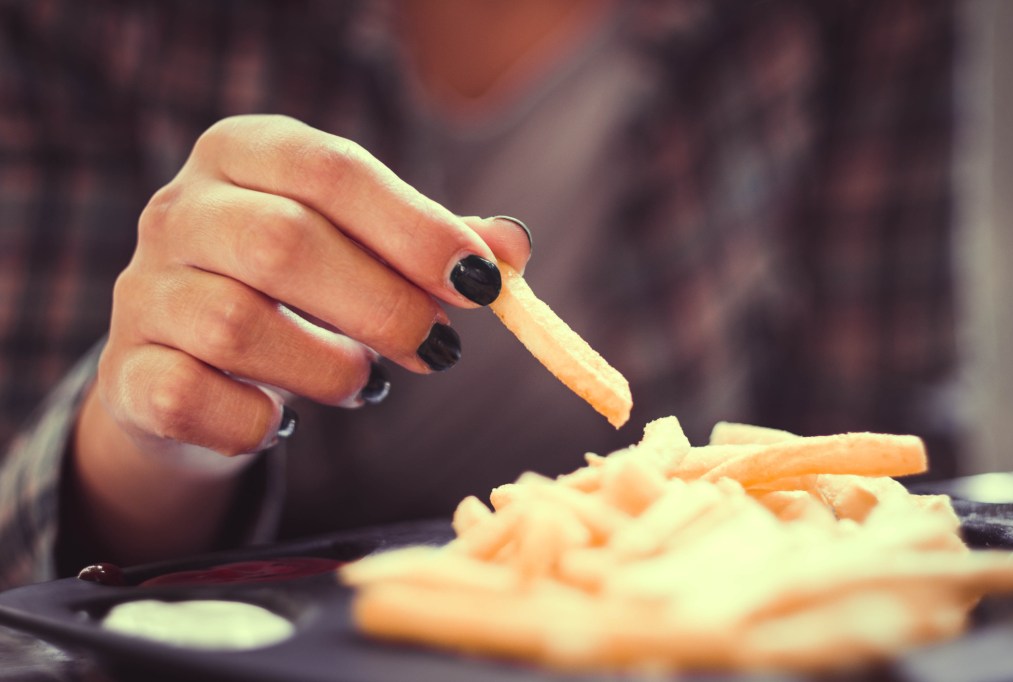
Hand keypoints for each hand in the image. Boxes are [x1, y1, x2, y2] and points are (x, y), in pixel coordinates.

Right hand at [93, 114, 530, 458]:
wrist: (189, 364)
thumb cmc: (294, 293)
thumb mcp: (361, 249)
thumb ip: (431, 246)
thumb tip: (514, 248)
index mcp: (243, 154)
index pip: (330, 169)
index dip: (415, 227)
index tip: (482, 283)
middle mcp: (178, 210)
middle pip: (282, 243)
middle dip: (383, 304)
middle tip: (439, 349)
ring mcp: (141, 292)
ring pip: (237, 326)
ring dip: (329, 369)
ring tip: (367, 384)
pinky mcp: (127, 374)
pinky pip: (191, 400)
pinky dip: (256, 422)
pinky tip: (283, 420)